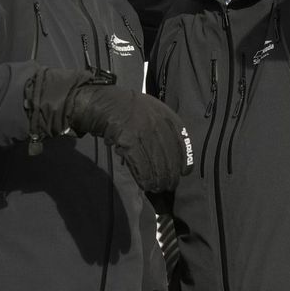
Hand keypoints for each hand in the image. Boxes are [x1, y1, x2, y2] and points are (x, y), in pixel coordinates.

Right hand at [66, 84, 194, 193]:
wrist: (104, 103)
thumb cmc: (128, 110)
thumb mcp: (152, 111)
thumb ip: (163, 128)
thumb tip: (171, 157)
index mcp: (166, 114)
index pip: (182, 139)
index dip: (185, 159)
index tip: (184, 172)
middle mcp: (157, 122)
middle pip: (169, 155)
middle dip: (170, 174)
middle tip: (168, 186)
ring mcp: (143, 130)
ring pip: (156, 161)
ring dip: (157, 179)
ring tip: (156, 188)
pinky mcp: (128, 139)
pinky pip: (140, 163)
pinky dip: (143, 177)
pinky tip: (145, 184)